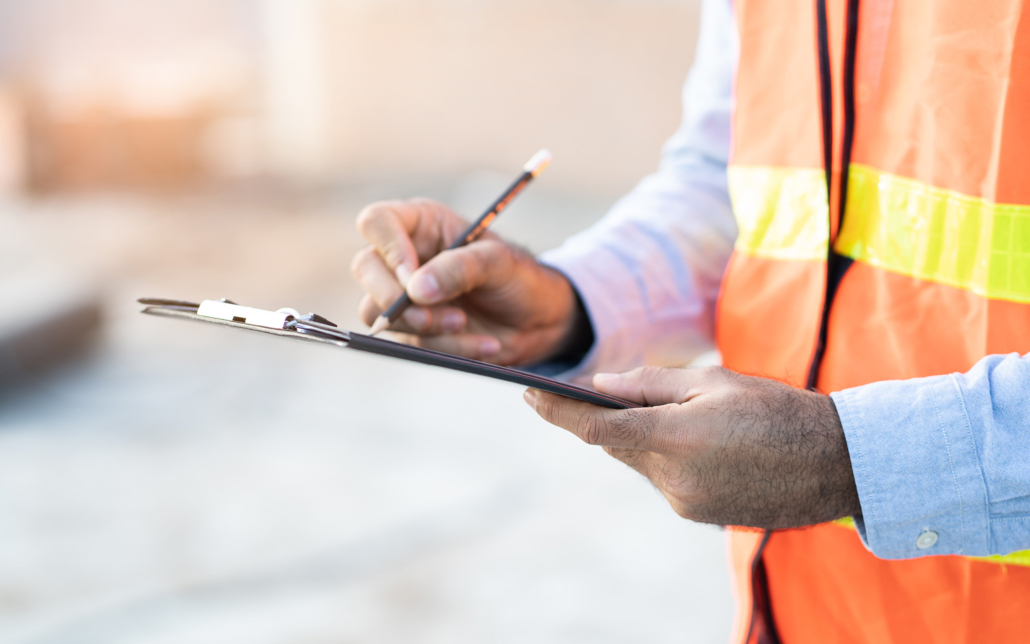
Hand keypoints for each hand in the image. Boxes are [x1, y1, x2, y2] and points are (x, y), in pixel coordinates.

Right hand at [351, 198, 581, 363]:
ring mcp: (404, 294)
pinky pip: (410, 342)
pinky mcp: (412, 329)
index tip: (412, 279)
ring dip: (424, 326)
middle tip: (426, 317)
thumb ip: (460, 268)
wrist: (538, 321)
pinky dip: (446, 347)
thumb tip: (415, 289)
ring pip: (380, 312)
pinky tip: (482, 343)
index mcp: (422, 225)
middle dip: (392, 298)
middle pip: (365, 267)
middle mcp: (405, 256)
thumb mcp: (500, 263)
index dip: (388, 249)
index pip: (378, 222)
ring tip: (465, 324)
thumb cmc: (519, 277)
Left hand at [525, 366, 859, 528]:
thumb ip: (651, 384)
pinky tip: (704, 445)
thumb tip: (601, 384)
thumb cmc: (776, 409)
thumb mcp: (713, 380)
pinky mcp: (699, 514)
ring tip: (684, 418)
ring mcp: (685, 502)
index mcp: (673, 437)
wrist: (836, 463)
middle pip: (617, 445)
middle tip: (621, 395)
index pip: (595, 427)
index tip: (527, 395)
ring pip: (642, 464)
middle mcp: (672, 478)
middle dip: (613, 420)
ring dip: (646, 441)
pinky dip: (669, 460)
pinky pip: (666, 482)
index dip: (556, 411)